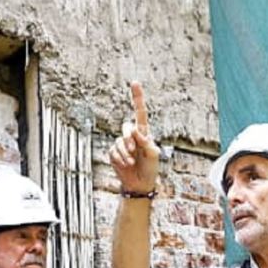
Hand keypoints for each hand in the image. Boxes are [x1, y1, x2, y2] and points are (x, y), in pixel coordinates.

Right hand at [106, 82, 159, 196]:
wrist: (139, 185)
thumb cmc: (150, 169)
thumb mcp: (153, 155)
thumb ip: (146, 141)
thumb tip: (136, 131)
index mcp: (144, 133)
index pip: (140, 113)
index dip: (137, 97)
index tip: (134, 83)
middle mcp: (132, 136)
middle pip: (126, 126)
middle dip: (128, 138)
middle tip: (133, 149)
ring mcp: (122, 144)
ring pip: (119, 141)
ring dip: (125, 153)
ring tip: (131, 162)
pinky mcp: (114, 153)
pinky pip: (113, 151)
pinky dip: (119, 159)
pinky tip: (125, 165)